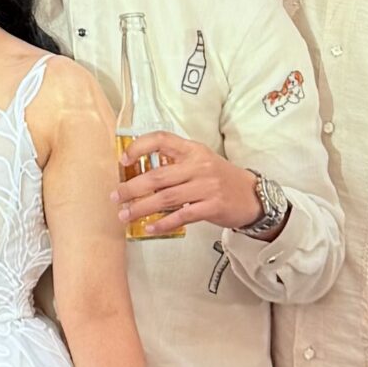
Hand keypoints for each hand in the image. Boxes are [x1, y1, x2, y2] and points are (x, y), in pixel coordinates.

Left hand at [116, 133, 266, 236]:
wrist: (251, 196)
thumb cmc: (220, 178)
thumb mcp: (200, 162)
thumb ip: (175, 164)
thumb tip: (140, 175)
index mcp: (193, 149)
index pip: (162, 139)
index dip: (139, 147)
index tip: (123, 160)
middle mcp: (199, 165)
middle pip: (158, 176)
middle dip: (132, 188)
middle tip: (116, 196)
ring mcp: (206, 186)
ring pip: (166, 198)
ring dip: (141, 208)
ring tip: (125, 215)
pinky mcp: (212, 206)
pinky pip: (182, 216)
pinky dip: (163, 223)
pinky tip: (150, 227)